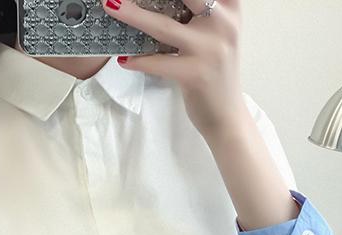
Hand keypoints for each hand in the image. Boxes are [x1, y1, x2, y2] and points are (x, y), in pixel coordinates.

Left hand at [101, 0, 247, 139]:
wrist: (226, 115)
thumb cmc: (214, 70)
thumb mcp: (216, 33)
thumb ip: (199, 10)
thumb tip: (159, 1)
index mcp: (230, 7)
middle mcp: (223, 23)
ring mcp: (210, 49)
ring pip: (163, 26)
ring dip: (132, 14)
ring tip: (111, 5)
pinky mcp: (195, 74)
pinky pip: (158, 63)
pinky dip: (138, 61)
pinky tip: (125, 59)